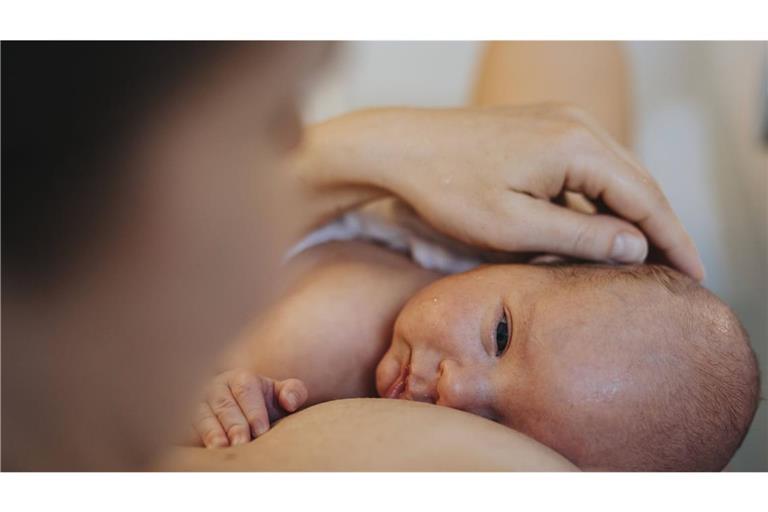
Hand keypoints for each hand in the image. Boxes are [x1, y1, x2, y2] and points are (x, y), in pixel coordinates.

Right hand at [189, 369, 307, 447]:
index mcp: (240, 379)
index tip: (261, 431)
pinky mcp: (182, 422)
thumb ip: (293, 392)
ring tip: (220, 448)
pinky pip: (183, 427)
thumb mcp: (278, 394)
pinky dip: (189, 437)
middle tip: (242, 443)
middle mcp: (215, 388)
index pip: (246, 390)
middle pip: (224, 405)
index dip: (254, 410)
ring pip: (201, 416)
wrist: (236, 409)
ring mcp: (196, 404)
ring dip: (210, 432)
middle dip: (233, 424)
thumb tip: (291, 402)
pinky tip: (198, 451)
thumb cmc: (261, 403)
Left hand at [307, 104, 703, 279]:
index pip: (645, 199)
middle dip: (661, 229)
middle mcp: (578, 125)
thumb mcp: (513, 226)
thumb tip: (637, 246)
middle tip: (683, 274)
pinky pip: (587, 169)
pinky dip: (602, 201)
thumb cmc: (447, 188)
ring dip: (633, 215)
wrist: (399, 147)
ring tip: (652, 258)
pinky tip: (604, 230)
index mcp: (577, 146)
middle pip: (638, 183)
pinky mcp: (543, 130)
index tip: (695, 277)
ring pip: (614, 175)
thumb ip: (579, 238)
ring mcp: (560, 122)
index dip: (673, 241)